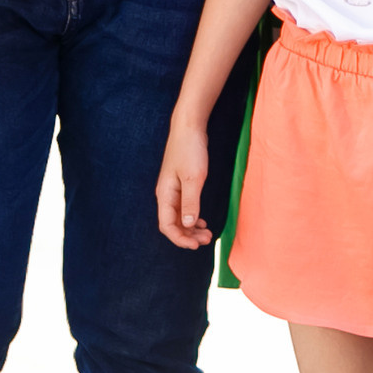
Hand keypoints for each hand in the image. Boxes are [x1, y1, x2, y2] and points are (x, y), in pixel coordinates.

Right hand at [155, 114, 213, 248]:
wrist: (189, 126)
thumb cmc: (190, 150)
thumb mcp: (193, 178)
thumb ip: (190, 202)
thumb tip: (189, 224)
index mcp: (165, 194)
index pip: (167, 226)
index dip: (180, 239)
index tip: (196, 245)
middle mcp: (166, 194)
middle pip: (173, 224)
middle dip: (188, 235)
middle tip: (207, 240)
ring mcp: (173, 189)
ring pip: (179, 216)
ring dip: (192, 228)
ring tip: (207, 233)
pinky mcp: (181, 183)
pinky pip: (184, 207)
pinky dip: (193, 216)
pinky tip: (202, 220)